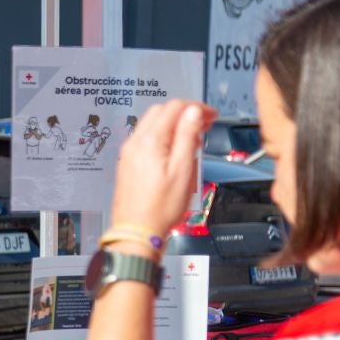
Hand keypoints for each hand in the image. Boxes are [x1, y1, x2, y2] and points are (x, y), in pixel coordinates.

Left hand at [110, 100, 214, 237]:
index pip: (174, 108)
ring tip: (192, 138)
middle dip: (184, 113)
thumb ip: (188, 136)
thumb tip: (194, 112)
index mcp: (150, 141)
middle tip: (203, 124)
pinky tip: (174, 151)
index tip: (211, 116)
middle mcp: (135, 142)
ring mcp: (129, 153)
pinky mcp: (128, 163)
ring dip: (173, 124)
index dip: (196, 108)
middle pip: (161, 112)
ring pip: (152, 125)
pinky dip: (162, 137)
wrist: (137, 231)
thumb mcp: (183, 169)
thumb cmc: (161, 207)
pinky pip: (145, 139)